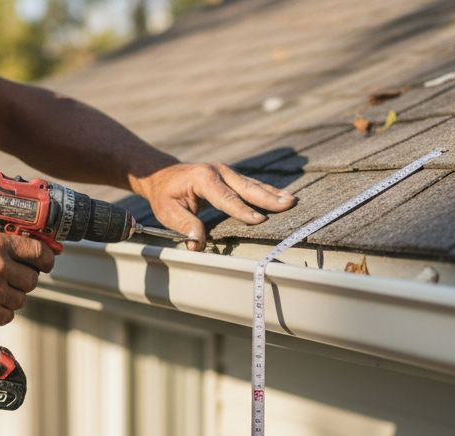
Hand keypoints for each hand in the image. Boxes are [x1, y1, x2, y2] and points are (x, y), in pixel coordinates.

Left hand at [132, 163, 296, 250]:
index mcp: (203, 179)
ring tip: (292, 200)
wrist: (163, 175)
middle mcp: (219, 172)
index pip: (226, 198)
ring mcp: (227, 173)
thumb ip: (185, 226)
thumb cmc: (165, 195)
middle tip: (289, 204)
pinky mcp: (231, 177)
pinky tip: (281, 197)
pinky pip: (251, 185)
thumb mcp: (168, 212)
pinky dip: (267, 192)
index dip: (243, 211)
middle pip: (247, 187)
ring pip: (253, 185)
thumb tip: (198, 244)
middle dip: (268, 198)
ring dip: (273, 194)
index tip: (260, 220)